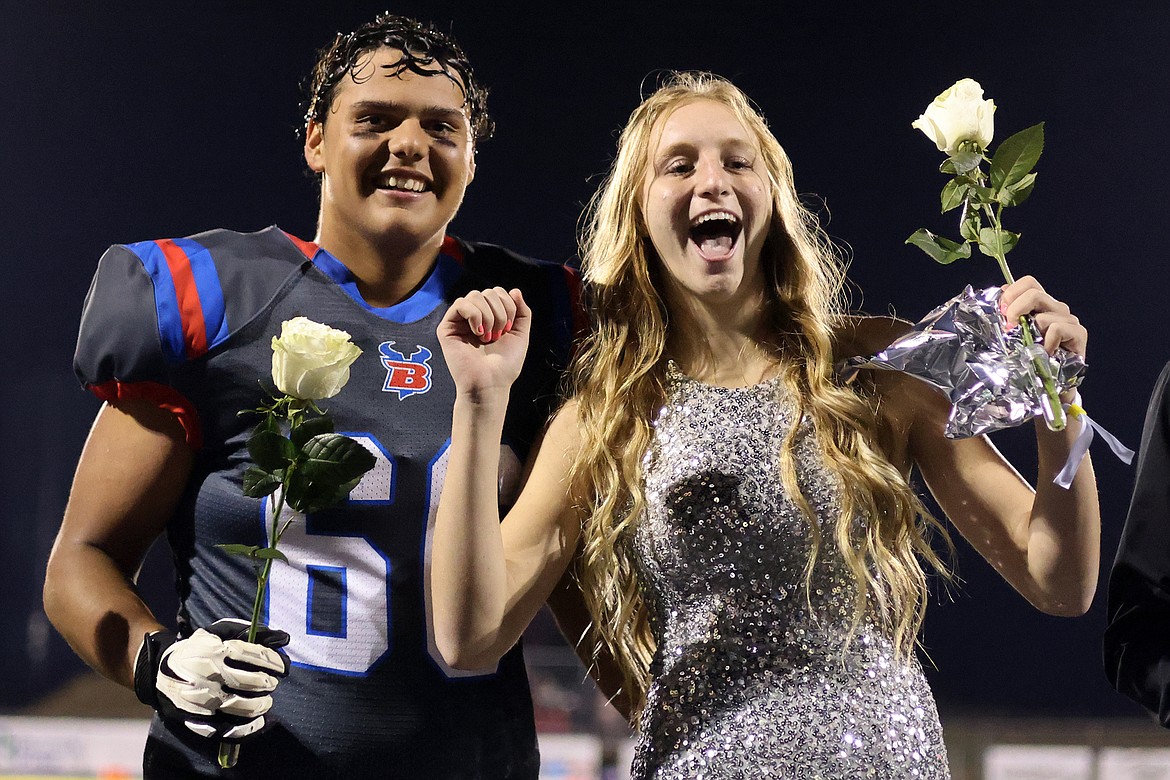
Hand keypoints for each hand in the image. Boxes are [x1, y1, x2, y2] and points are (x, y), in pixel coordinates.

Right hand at [134, 618, 289, 741]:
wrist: (159, 672)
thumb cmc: (197, 649)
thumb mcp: (218, 633)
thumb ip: (250, 632)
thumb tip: (284, 638)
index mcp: (214, 651)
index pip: (251, 655)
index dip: (272, 661)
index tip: (282, 667)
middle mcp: (208, 676)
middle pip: (250, 682)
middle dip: (268, 683)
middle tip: (272, 683)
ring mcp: (202, 700)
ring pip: (242, 707)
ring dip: (261, 705)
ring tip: (266, 701)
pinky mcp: (196, 719)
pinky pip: (227, 729)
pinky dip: (247, 728)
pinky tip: (258, 721)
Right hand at [437, 287, 530, 398]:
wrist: (490, 383)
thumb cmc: (505, 365)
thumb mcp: (520, 335)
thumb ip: (521, 312)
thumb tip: (515, 290)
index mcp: (490, 317)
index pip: (497, 292)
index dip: (508, 305)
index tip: (508, 329)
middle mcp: (474, 317)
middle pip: (487, 292)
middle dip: (499, 311)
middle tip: (499, 335)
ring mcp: (460, 321)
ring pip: (474, 295)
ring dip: (488, 315)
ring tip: (488, 337)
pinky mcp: (447, 328)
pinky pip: (460, 304)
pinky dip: (474, 315)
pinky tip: (478, 333)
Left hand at [1000, 276, 1086, 358]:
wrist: (1050, 382)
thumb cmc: (1031, 357)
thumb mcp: (1014, 333)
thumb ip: (1009, 313)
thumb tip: (1002, 290)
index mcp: (1040, 304)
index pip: (1029, 282)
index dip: (1012, 293)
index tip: (1002, 312)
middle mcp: (1056, 308)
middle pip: (1034, 293)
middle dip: (1014, 311)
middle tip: (1010, 329)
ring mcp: (1069, 320)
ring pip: (1043, 316)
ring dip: (1031, 334)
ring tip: (1033, 348)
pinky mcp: (1079, 333)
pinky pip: (1057, 329)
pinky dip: (1047, 343)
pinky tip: (1047, 352)